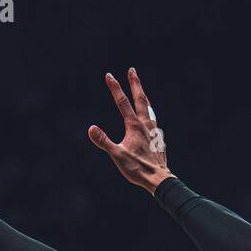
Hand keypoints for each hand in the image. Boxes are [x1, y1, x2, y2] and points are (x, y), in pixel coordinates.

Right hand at [87, 67, 172, 193]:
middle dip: (135, 84)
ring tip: (142, 92)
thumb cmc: (138, 169)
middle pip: (140, 99)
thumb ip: (104, 141)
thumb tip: (91, 128)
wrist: (159, 180)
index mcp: (134, 126)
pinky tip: (149, 119)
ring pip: (149, 109)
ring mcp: (153, 132)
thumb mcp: (117, 156)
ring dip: (144, 98)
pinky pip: (153, 122)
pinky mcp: (158, 140)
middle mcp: (146, 125)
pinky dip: (150, 115)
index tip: (109, 75)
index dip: (115, 88)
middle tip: (132, 70)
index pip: (122, 102)